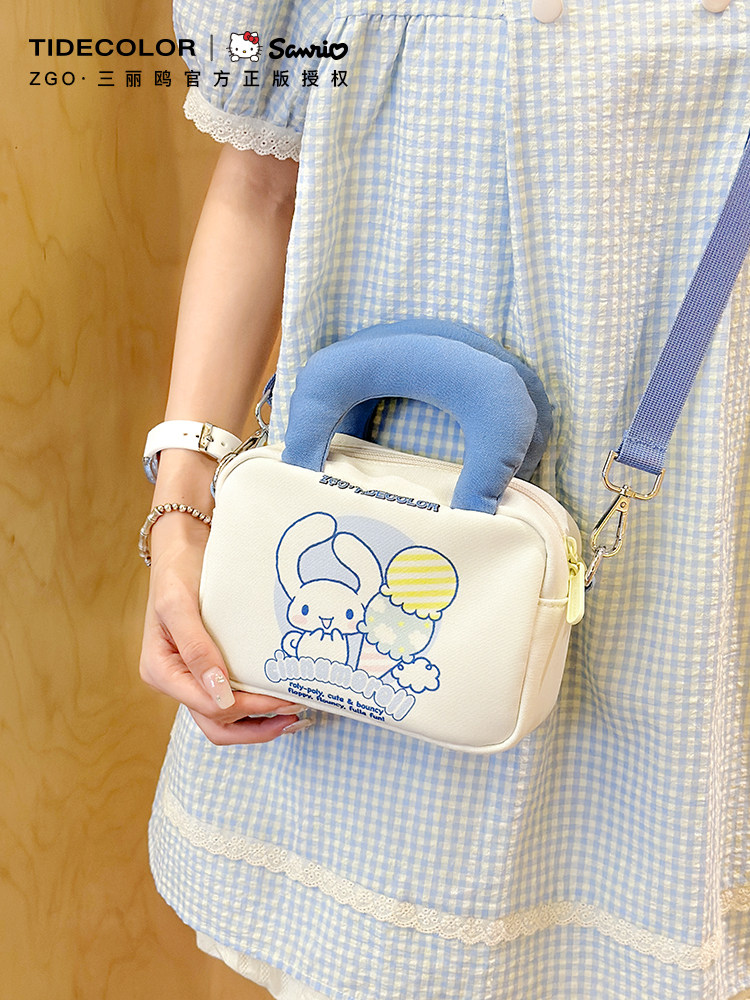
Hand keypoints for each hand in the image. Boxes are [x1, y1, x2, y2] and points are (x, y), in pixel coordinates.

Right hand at [139, 513, 306, 744]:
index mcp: (161, 671)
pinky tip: (279, 699)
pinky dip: (254, 705)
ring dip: (257, 723)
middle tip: (294, 714)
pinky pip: (229, 697)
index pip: (209, 706)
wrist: (182, 547)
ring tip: (292, 714)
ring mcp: (191, 676)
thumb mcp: (180, 605)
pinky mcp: (207, 667)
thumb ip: (196, 649)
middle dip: (256, 726)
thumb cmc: (178, 572)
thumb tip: (218, 692)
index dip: (248, 707)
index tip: (282, 698)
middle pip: (216, 723)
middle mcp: (174, 680)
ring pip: (223, 718)